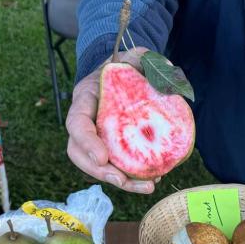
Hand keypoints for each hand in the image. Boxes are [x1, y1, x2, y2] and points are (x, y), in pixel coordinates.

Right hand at [65, 47, 159, 193]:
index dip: (86, 142)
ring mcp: (96, 138)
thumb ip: (147, 59)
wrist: (124, 77)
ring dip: (120, 181)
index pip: (76, 123)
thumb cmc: (126, 67)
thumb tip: (167, 68)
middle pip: (79, 153)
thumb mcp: (135, 57)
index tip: (103, 158)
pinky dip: (132, 177)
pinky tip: (154, 178)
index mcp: (86, 98)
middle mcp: (86, 121)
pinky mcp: (111, 149)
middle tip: (122, 180)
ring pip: (96, 166)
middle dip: (99, 172)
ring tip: (147, 186)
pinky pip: (116, 167)